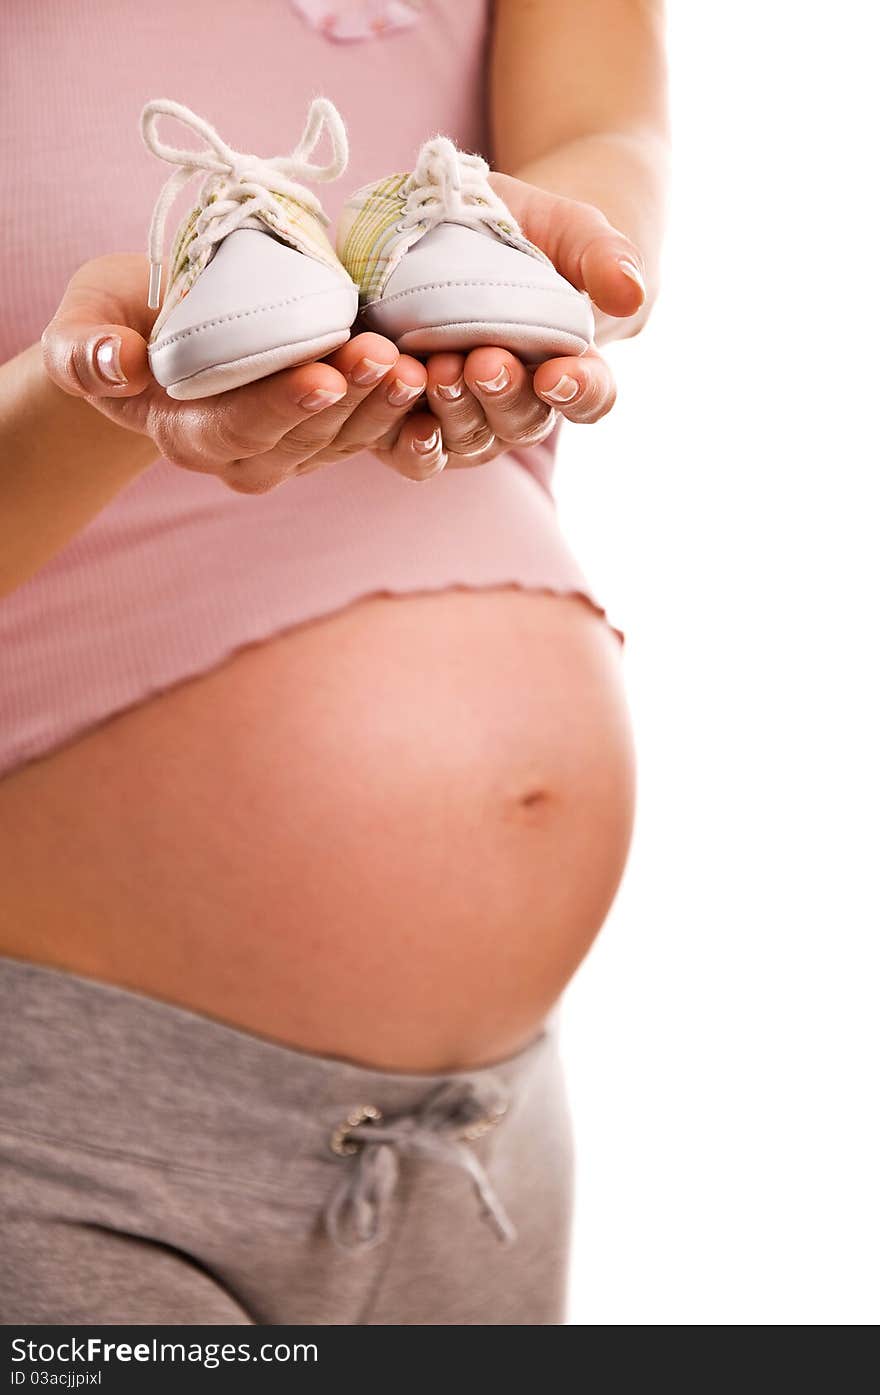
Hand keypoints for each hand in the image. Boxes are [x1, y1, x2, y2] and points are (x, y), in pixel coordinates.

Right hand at [41, 254, 446, 491]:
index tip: (321, 374)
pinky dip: (402, 411)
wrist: (155, 339)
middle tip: (386, 358)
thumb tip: (116, 364)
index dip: (281, 404)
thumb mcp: (83, 326)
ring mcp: (290, 452)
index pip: (238, 427)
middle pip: (304, 438)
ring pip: (345, 440)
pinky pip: (369, 432)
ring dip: (384, 406)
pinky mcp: (327, 433)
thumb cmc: (118, 323)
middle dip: (347, 400)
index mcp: (186, 434)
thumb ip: (86, 351)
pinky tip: (435, 379)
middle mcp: (242, 456)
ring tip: (415, 365)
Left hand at [402, 176, 647, 469]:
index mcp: (569, 368)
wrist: (446, 232)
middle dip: (503, 396)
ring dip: (452, 411)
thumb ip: (602, 256)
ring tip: (432, 371)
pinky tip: (399, 411)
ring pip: (467, 440)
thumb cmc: (521, 234)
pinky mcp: (412, 423)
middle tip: (482, 361)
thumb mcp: (565, 229)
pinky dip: (405, 437)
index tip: (558, 374)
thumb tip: (629, 294)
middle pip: (522, 423)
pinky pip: (414, 452)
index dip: (578, 392)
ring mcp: (466, 420)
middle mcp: (519, 405)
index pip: (589, 397)